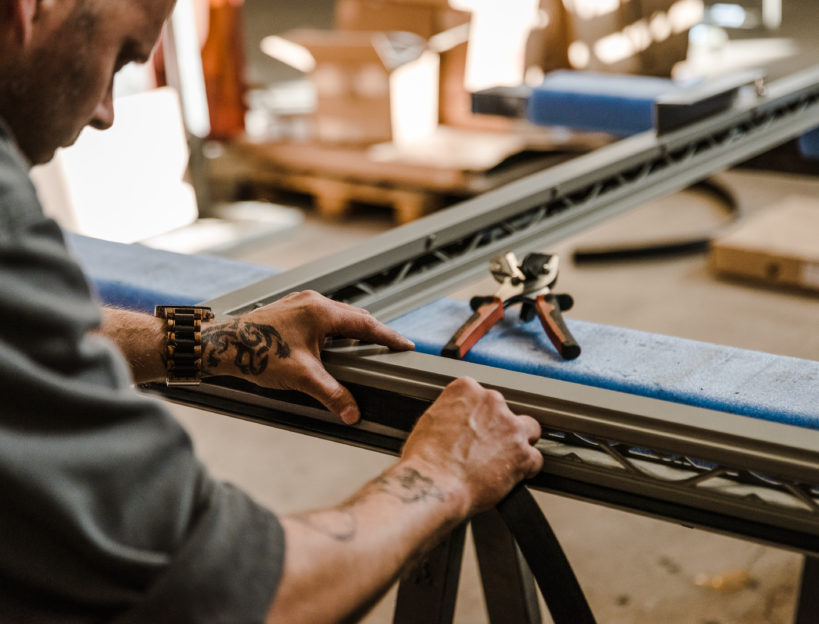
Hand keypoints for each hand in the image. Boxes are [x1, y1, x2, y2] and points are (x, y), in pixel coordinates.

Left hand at [200, 291, 413, 423]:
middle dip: (375, 333)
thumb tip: (352, 412)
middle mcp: (313, 302)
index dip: (389, 337)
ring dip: (354, 331)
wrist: (222, 345)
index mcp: (322, 312)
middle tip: (391, 348)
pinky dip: (337, 329)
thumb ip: (332, 394)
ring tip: (366, 347)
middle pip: (355, 317)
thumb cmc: (257, 354)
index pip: (366, 325)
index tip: (405, 345)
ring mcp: (300, 304)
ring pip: (339, 316)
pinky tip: (335, 344)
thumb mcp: (302, 378)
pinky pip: (323, 317)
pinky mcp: (290, 310)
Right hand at [400, 377, 542, 517]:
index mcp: (466, 390)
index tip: (476, 428)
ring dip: (519, 444)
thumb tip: (455, 423)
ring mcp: (510, 427)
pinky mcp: (523, 454)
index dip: (481, 416)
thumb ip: (450, 414)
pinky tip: (511, 476)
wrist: (432, 486)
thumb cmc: (425, 460)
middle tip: (486, 448)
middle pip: (507, 412)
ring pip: (529, 430)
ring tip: (504, 460)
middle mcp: (491, 402)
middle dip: (500, 429)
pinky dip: (526, 469)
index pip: (483, 396)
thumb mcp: (429, 421)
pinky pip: (535, 459)